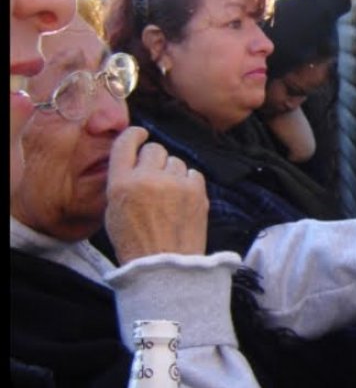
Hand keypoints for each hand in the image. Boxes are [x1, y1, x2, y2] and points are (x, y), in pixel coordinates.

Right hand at [104, 126, 208, 263]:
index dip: (134, 135)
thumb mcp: (113, 211)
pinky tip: (182, 198)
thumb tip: (135, 159)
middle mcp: (148, 178)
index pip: (125, 143)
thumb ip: (121, 182)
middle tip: (154, 177)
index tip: (140, 135)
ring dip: (171, 172)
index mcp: (121, 183)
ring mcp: (175, 184)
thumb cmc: (135, 242)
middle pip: (155, 149)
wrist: (164, 266)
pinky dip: (188, 182)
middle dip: (154, 159)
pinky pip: (192, 173)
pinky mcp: (196, 191)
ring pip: (175, 161)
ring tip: (168, 195)